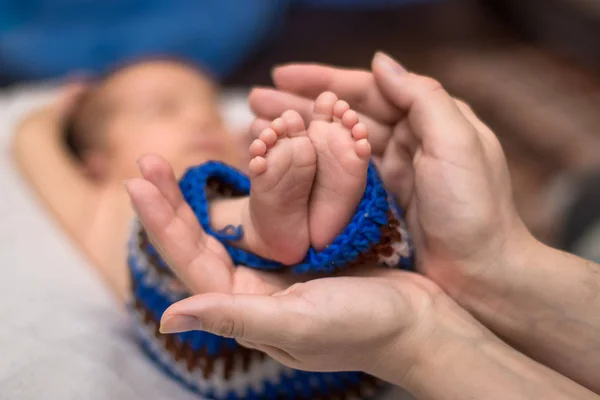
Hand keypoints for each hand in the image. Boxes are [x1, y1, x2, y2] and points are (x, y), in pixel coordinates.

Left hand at [125, 153, 438, 378]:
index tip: (137, 179)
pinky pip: (267, 216)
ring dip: (206, 192)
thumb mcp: (298, 324)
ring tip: (180, 159)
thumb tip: (167, 319)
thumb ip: (235, 318)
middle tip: (147, 159)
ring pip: (231, 224)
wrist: (417, 322)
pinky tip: (241, 168)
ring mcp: (278, 267)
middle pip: (201, 239)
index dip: (162, 221)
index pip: (190, 260)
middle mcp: (254, 286)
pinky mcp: (304, 250)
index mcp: (244, 305)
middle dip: (172, 201)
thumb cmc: (362, 328)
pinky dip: (252, 190)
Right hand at [250, 53, 535, 299]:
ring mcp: (390, 175)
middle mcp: (406, 142)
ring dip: (298, 137)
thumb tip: (379, 61)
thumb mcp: (457, 144)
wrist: (482, 275)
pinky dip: (310, 169)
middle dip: (298, 107)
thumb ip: (422, 98)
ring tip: (256, 129)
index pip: (366, 91)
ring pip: (335, 146)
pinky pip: (337, 179)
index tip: (281, 75)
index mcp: (427, 121)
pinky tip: (283, 164)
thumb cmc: (474, 209)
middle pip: (343, 117)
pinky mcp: (379, 205)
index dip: (322, 80)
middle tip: (254, 101)